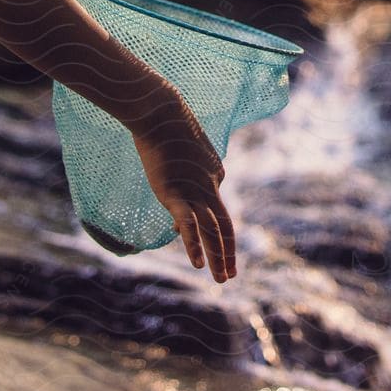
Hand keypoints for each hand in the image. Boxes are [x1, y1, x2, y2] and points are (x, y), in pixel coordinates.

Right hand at [129, 105, 236, 283]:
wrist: (160, 111)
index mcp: (214, 174)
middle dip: (227, 253)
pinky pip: (190, 227)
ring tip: (222, 279)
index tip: (195, 242)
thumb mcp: (178, 156)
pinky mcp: (177, 194)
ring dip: (217, 257)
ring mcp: (195, 191)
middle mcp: (210, 185)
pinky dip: (194, 246)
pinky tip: (198, 265)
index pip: (214, 208)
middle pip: (224, 226)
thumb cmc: (165, 128)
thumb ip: (181, 177)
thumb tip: (177, 205)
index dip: (209, 228)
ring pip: (212, 231)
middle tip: (230, 276)